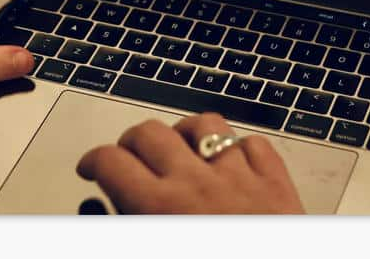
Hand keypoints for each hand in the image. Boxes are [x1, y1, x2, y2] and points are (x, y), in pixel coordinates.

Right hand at [76, 111, 303, 213]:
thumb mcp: (154, 257)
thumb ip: (126, 231)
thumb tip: (99, 215)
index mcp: (161, 210)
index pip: (112, 162)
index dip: (94, 160)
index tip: (92, 167)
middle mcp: (198, 184)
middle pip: (150, 132)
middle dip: (131, 142)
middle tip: (127, 159)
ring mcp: (240, 178)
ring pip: (204, 124)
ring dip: (184, 133)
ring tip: (179, 149)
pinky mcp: (277, 184)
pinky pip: (253, 145)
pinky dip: (239, 149)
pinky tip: (232, 164)